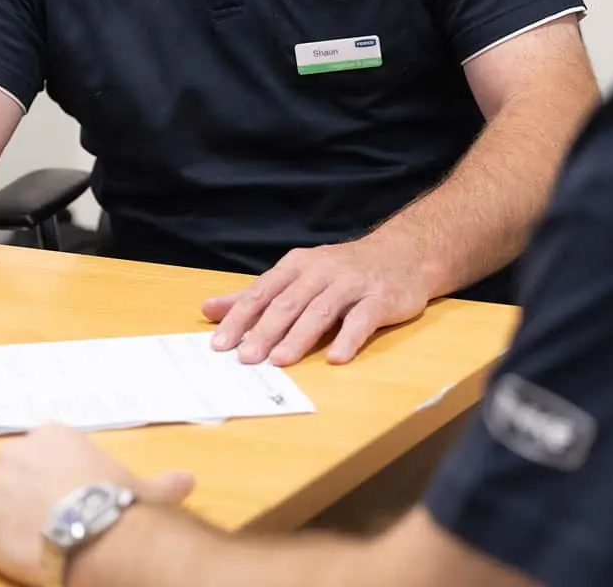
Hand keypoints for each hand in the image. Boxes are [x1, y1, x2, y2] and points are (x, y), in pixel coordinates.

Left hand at [0, 424, 193, 586]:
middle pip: (7, 472)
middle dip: (18, 494)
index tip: (63, 501)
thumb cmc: (120, 504)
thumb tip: (189, 481)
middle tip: (43, 523)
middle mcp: (16, 450)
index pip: (38, 453)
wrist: (95, 532)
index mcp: (53, 436)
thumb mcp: (141, 488)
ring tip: (23, 542)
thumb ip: (159, 483)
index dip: (47, 480)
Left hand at [202, 236, 429, 366]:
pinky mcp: (380, 299)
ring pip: (321, 310)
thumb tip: (208, 309)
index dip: (240, 317)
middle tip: (246, 358)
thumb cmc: (344, 270)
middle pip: (289, 302)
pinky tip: (335, 358)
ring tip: (280, 360)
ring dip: (300, 336)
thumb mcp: (297, 275)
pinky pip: (362, 319)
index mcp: (298, 265)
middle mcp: (322, 271)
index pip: (262, 292)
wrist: (404, 253)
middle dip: (265, 330)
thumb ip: (255, 295)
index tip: (220, 344)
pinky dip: (348, 338)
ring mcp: (352, 284)